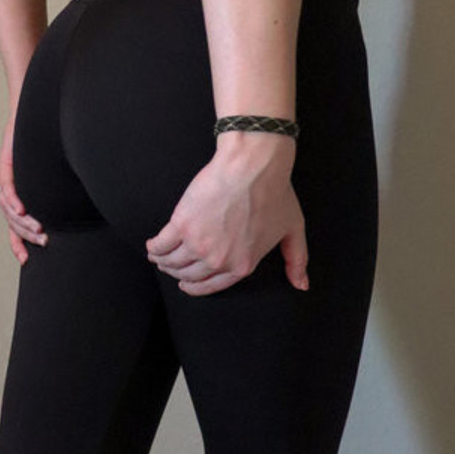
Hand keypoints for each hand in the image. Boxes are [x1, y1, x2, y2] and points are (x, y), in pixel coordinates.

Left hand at [0, 110, 47, 264]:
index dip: (17, 244)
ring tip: (39, 228)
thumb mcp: (54, 180)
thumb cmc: (48, 148)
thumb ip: (58, 197)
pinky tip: (23, 210)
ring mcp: (3, 178)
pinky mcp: (5, 164)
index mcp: (16, 198)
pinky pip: (7, 186)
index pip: (13, 228)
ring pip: (9, 208)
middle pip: (12, 222)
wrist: (34, 117)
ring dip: (23, 221)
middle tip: (45, 240)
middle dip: (27, 235)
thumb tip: (77, 215)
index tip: (26, 260)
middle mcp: (7, 191)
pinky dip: (14, 200)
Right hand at [146, 134, 307, 296]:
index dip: (195, 287)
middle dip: (177, 272)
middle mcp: (218, 260)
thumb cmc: (273, 192)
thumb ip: (296, 259)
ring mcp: (199, 245)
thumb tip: (301, 284)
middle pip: (188, 274)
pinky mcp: (182, 225)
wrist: (252, 166)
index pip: (211, 285)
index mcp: (242, 265)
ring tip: (157, 254)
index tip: (185, 284)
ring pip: (172, 261)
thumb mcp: (292, 229)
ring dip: (162, 260)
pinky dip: (154, 247)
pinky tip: (152, 245)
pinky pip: (161, 245)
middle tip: (170, 266)